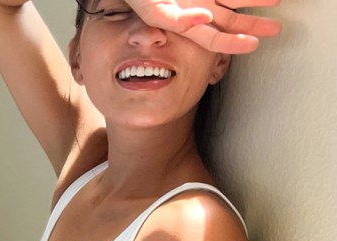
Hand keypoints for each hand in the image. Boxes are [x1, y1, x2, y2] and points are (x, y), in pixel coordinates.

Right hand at [125, 0, 281, 53]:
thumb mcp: (153, 10)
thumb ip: (177, 20)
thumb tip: (205, 20)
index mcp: (184, 24)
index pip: (213, 39)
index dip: (233, 44)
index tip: (253, 45)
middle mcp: (197, 9)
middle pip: (230, 21)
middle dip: (253, 25)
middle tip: (276, 30)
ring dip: (257, 1)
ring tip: (279, 1)